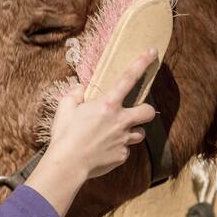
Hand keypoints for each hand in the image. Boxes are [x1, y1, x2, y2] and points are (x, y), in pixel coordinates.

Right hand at [23, 51, 158, 216]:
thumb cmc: (65, 135)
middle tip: (136, 112)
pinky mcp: (121, 156)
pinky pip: (125, 150)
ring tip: (117, 134)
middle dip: (145, 110)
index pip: (129, 78)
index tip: (152, 52)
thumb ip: (74, 94)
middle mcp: (120, 121)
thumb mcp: (64, 108)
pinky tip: (105, 150)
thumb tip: (81, 89)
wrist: (68, 165)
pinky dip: (118, 149)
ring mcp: (123, 140)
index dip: (142, 63)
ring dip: (132, 131)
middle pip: (147, 111)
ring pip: (140, 133)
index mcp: (107, 105)